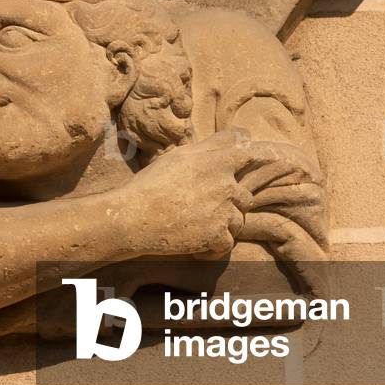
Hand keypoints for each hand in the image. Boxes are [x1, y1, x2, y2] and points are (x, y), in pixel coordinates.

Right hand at [119, 132, 247, 257]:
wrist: (133, 217)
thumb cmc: (151, 183)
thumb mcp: (179, 156)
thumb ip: (209, 147)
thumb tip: (236, 137)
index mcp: (216, 161)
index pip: (247, 151)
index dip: (250, 156)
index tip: (248, 161)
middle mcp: (225, 185)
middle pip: (245, 196)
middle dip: (230, 203)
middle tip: (204, 208)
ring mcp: (224, 212)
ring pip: (238, 221)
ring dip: (223, 225)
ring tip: (197, 226)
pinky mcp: (217, 237)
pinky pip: (227, 244)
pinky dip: (213, 247)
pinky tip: (196, 243)